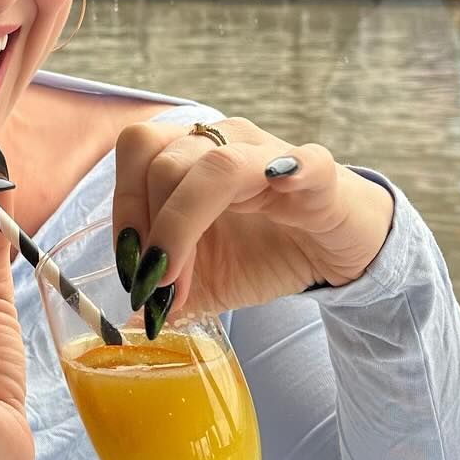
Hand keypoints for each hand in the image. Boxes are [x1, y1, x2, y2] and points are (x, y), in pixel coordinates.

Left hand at [112, 119, 393, 337]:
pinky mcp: (321, 176)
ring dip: (184, 223)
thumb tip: (131, 316)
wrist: (335, 252)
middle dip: (150, 229)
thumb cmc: (266, 250)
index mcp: (192, 155)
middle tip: (158, 286)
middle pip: (165, 160)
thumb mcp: (207, 280)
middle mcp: (226, 143)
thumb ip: (168, 292)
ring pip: (217, 165)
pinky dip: (292, 170)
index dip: (124, 207)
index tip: (132, 268)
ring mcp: (273, 155)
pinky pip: (307, 163)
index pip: (139, 151)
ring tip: (179, 282)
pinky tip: (280, 185)